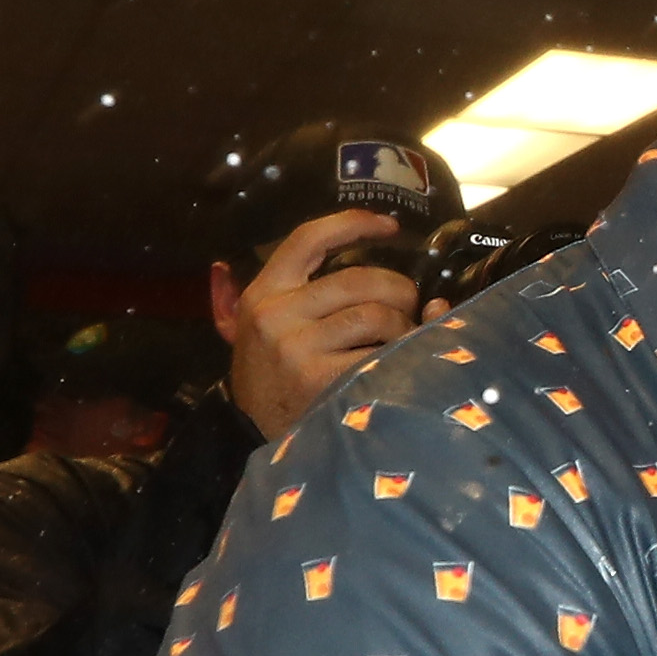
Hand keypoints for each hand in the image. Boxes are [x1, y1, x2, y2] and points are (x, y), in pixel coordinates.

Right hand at [217, 210, 423, 441]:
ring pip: (375, 314)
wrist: (249, 431)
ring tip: (402, 338)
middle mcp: (277, 314)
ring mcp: (297, 348)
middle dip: (398, 289)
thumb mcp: (270, 323)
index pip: (309, 239)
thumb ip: (311, 288)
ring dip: (403, 324)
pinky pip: (380, 353)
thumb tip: (371, 262)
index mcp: (263, 292)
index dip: (353, 224)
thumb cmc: (274, 371)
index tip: (390, 225)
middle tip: (407, 305)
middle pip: (359, 279)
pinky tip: (401, 360)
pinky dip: (402, 352)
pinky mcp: (321, 379)